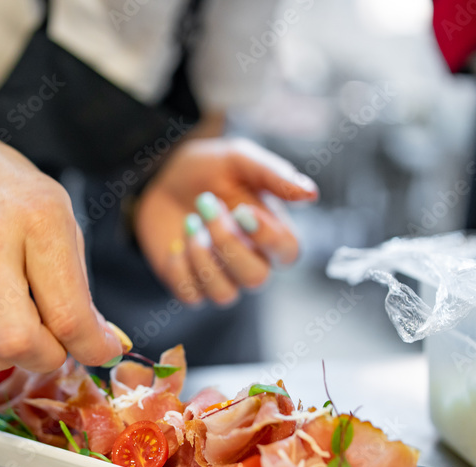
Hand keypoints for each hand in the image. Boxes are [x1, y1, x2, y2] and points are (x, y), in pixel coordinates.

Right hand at [0, 121, 126, 372]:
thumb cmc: (9, 196)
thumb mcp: (60, 220)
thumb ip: (79, 287)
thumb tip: (104, 346)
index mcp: (38, 220)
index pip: (68, 313)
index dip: (92, 347)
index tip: (101, 351)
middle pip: (15, 340)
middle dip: (43, 358)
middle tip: (49, 345)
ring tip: (8, 337)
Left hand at [135, 137, 318, 305]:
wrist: (164, 175)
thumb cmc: (211, 168)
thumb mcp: (241, 160)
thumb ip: (275, 175)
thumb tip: (311, 194)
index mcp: (271, 232)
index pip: (288, 253)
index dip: (266, 236)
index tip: (241, 209)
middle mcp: (251, 260)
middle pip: (256, 278)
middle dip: (226, 242)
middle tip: (206, 204)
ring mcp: (221, 276)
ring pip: (224, 294)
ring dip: (201, 256)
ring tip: (189, 221)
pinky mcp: (191, 284)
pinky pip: (190, 296)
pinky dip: (178, 268)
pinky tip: (175, 243)